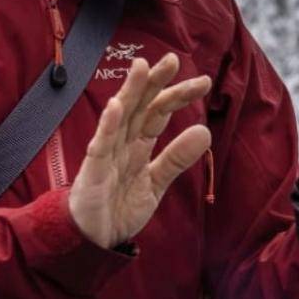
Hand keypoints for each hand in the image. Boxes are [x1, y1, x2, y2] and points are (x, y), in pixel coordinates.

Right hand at [69, 53, 211, 249]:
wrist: (92, 240)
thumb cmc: (118, 207)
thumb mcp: (156, 183)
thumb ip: (177, 158)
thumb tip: (206, 131)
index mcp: (138, 145)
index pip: (159, 113)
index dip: (178, 96)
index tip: (204, 82)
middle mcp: (122, 143)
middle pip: (140, 107)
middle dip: (155, 83)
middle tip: (173, 59)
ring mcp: (106, 154)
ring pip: (120, 118)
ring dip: (130, 92)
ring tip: (141, 67)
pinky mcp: (93, 171)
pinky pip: (100, 145)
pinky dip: (107, 126)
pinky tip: (116, 106)